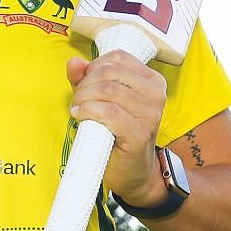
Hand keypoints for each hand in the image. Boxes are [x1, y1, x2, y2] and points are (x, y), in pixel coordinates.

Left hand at [66, 53, 167, 207]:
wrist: (132, 173)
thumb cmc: (116, 134)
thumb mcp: (101, 101)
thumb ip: (86, 79)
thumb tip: (74, 62)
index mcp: (152, 81)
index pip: (117, 57)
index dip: (93, 68)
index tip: (85, 85)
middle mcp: (156, 94)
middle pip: (109, 72)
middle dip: (85, 85)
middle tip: (78, 101)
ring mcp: (150, 115)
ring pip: (107, 90)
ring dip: (83, 99)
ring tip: (78, 110)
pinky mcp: (140, 134)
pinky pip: (108, 112)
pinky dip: (87, 112)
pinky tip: (79, 118)